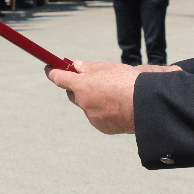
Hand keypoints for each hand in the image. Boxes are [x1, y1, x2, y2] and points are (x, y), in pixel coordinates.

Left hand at [45, 61, 181, 133]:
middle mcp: (84, 103)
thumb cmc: (128, 81)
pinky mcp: (102, 127)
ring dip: (92, 99)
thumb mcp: (107, 67)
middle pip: (72, 93)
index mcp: (82, 86)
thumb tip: (76, 66)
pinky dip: (102, 111)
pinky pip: (97, 116)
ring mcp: (92, 117)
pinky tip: (116, 106)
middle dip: (76, 87)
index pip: (59, 78)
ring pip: (87, 105)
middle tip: (87, 80)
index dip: (52, 72)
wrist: (146, 105)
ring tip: (112, 93)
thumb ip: (88, 67)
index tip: (48, 68)